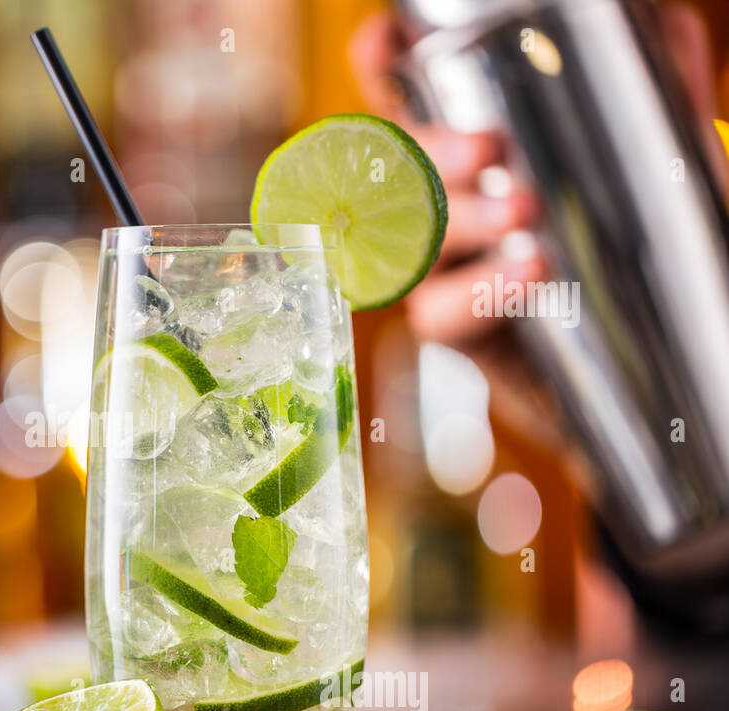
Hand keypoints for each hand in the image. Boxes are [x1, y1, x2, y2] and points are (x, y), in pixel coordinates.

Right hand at [348, 5, 719, 344]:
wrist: (637, 344)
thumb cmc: (624, 236)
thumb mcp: (647, 153)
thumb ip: (656, 91)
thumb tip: (664, 24)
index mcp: (465, 150)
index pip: (405, 99)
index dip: (380, 70)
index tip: (384, 42)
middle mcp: (437, 203)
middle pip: (392, 169)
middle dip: (428, 152)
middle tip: (487, 149)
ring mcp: (438, 268)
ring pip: (410, 240)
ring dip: (461, 222)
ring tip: (521, 212)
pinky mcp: (453, 328)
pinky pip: (438, 313)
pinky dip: (481, 291)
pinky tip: (529, 271)